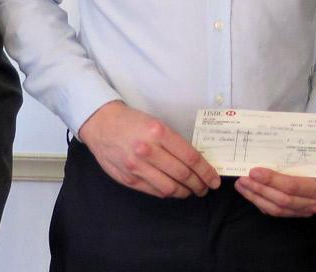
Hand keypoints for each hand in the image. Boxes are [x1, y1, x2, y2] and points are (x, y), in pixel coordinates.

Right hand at [77, 100, 220, 198]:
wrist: (101, 124)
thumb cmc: (131, 122)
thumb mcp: (156, 123)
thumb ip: (174, 142)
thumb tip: (196, 162)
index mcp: (159, 132)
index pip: (191, 158)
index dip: (206, 171)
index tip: (214, 179)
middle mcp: (148, 150)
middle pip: (182, 174)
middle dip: (199, 184)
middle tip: (205, 187)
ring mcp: (137, 166)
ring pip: (169, 188)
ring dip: (185, 192)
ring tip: (191, 191)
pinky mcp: (128, 178)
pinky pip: (154, 191)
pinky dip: (168, 193)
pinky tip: (174, 190)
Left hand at [235, 131, 315, 216]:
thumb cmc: (313, 152)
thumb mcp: (305, 148)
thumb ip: (287, 152)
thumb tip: (261, 147)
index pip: (291, 186)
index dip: (270, 180)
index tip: (253, 172)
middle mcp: (315, 200)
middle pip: (282, 200)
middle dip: (259, 190)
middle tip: (243, 179)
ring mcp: (306, 209)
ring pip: (277, 209)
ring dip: (257, 198)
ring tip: (242, 186)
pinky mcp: (297, 212)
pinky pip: (276, 212)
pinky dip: (261, 203)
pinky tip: (251, 193)